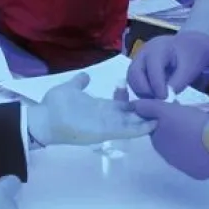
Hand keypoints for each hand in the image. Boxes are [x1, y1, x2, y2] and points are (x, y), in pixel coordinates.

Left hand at [27, 72, 156, 146]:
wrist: (44, 119)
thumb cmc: (54, 105)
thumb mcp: (69, 89)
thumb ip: (79, 83)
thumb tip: (86, 75)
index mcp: (98, 107)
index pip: (120, 106)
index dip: (133, 103)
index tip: (148, 98)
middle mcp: (105, 117)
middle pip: (129, 115)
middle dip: (144, 112)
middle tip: (164, 108)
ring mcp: (106, 125)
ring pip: (131, 123)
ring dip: (146, 121)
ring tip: (164, 116)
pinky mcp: (104, 132)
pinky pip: (124, 131)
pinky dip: (138, 129)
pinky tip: (152, 124)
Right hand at [127, 31, 208, 99]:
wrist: (188, 46)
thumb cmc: (190, 56)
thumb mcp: (189, 69)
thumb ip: (177, 84)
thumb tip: (165, 99)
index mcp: (158, 48)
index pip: (152, 68)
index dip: (157, 86)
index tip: (166, 99)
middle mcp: (144, 52)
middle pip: (134, 73)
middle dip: (145, 90)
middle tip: (158, 101)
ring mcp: (138, 58)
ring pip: (131, 78)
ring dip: (141, 92)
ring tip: (157, 100)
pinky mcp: (137, 66)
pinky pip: (133, 81)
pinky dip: (141, 91)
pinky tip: (154, 96)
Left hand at [132, 99, 208, 179]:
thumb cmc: (191, 122)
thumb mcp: (167, 109)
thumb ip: (148, 107)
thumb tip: (134, 107)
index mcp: (158, 143)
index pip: (158, 130)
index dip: (168, 121)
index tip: (179, 116)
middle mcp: (167, 158)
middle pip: (170, 141)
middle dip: (177, 132)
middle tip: (191, 123)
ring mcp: (183, 168)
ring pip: (184, 152)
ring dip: (189, 143)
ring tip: (202, 133)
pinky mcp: (198, 174)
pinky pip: (197, 163)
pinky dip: (201, 155)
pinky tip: (207, 146)